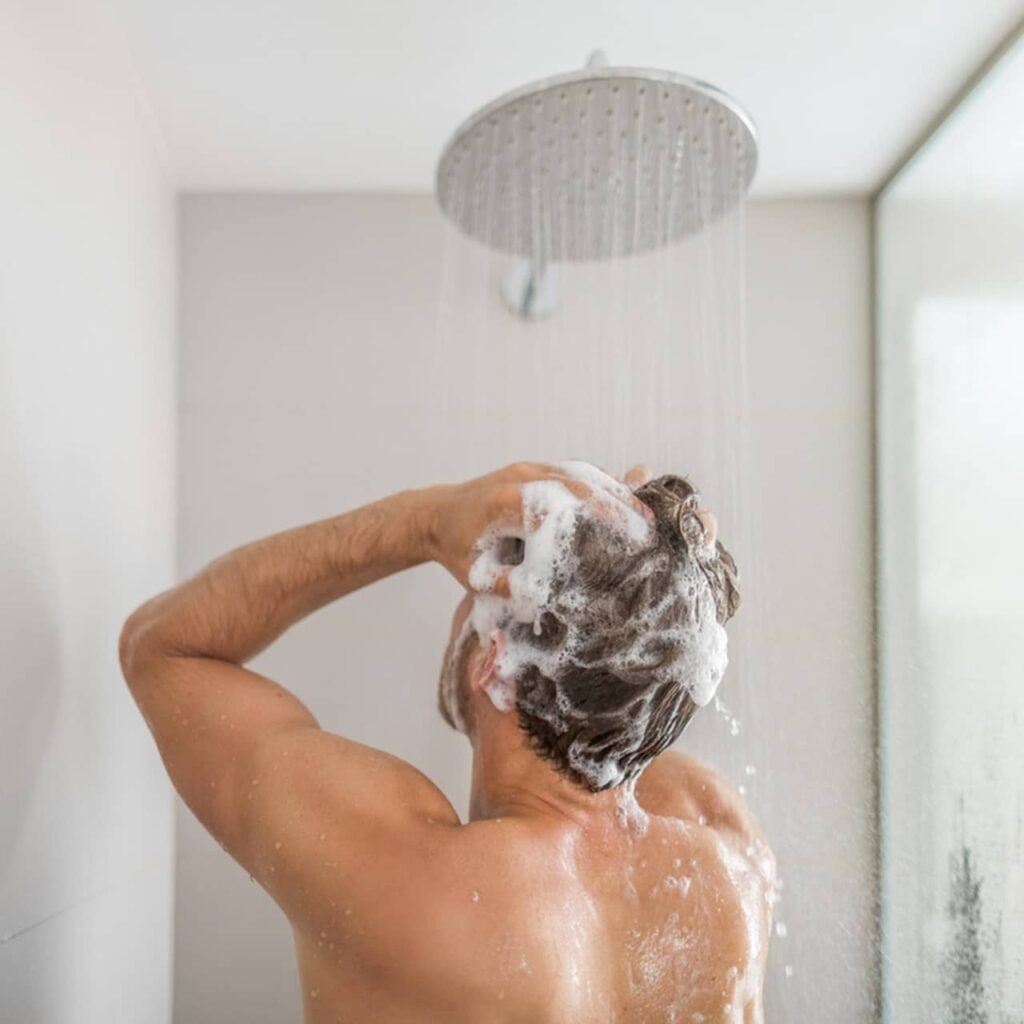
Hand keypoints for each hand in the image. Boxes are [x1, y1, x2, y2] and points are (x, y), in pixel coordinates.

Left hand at [425, 461, 654, 591]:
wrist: (433, 516)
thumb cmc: (457, 552)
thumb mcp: (479, 579)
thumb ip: (513, 588)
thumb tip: (551, 601)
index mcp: (507, 502)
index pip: (563, 505)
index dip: (600, 516)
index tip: (629, 534)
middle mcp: (521, 476)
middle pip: (581, 483)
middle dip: (617, 503)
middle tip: (650, 525)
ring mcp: (530, 467)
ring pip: (582, 472)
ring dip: (614, 490)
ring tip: (645, 512)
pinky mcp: (535, 467)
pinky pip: (574, 471)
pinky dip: (600, 483)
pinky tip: (624, 496)